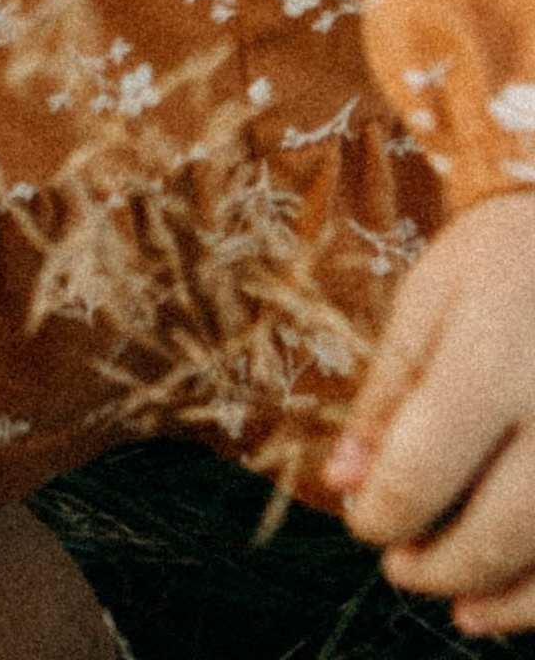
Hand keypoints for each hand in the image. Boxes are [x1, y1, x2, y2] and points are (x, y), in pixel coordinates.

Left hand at [329, 193, 534, 633]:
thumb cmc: (512, 257)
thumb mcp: (433, 297)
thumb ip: (390, 391)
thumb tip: (342, 479)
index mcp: (495, 362)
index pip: (422, 473)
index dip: (380, 512)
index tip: (361, 515)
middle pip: (496, 531)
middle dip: (438, 564)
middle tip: (399, 565)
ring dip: (500, 594)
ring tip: (455, 601)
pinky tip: (514, 600)